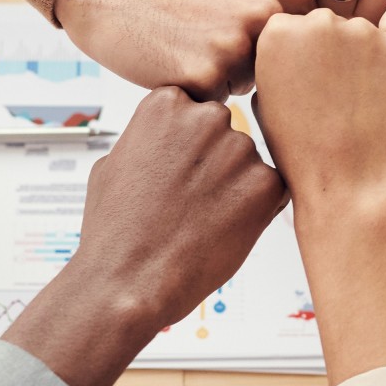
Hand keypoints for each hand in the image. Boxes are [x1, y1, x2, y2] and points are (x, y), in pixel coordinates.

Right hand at [2, 88, 287, 385]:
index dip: (186, 147)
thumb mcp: (114, 162)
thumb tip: (169, 134)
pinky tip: (222, 232)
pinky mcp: (267, 185)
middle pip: (224, 133)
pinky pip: (271, 191)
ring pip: (247, 164)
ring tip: (200, 222)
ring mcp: (240, 149)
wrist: (128, 283)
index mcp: (167, 102)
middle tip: (189, 202)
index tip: (173, 173)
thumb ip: (150, 137)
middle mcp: (207, 117)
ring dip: (234, 188)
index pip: (195, 109)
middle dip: (214, 163)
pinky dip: (255, 212)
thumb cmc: (114, 229)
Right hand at [54, 0, 311, 98]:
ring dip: (226, 78)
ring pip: (253, 88)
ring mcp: (239, 42)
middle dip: (254, 64)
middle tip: (210, 33)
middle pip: (285, 69)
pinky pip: (218, 102)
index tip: (241, 24)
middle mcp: (270, 9)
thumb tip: (335, 50)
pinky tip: (176, 57)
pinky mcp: (207, 74)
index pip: (307, 43)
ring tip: (192, 42)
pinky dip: (198, 90)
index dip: (275, 45)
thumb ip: (291, 4)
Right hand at [254, 10, 385, 382]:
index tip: (305, 89)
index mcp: (278, 32)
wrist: (347, 185)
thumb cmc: (299, 151)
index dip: (300, 61)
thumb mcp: (266, 101)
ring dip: (362, 62)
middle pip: (329, 27)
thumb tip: (298, 45)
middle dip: (331, 55)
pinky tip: (378, 107)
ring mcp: (364, 33)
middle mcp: (320, 22)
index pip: (292, 28)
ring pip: (363, 38)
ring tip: (356, 107)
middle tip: (333, 99)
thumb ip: (279, 61)